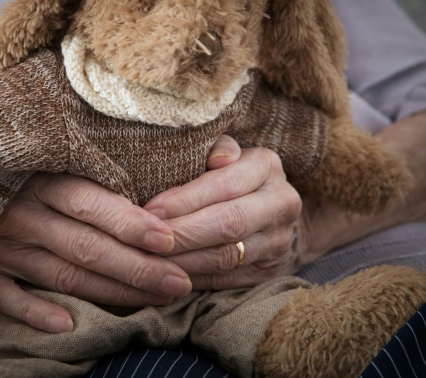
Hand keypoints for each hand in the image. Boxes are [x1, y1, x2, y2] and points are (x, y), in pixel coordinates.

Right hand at [0, 173, 192, 333]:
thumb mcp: (32, 155)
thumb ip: (76, 168)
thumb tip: (139, 179)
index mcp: (38, 180)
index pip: (90, 204)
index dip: (130, 223)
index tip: (170, 239)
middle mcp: (21, 214)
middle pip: (85, 246)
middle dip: (136, 268)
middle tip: (181, 282)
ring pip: (60, 276)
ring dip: (107, 293)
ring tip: (152, 302)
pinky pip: (4, 298)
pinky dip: (33, 314)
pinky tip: (66, 327)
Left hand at [144, 135, 304, 289]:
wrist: (271, 210)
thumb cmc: (229, 173)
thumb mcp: (223, 152)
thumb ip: (213, 147)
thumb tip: (217, 159)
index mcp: (266, 165)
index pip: (225, 185)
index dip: (185, 200)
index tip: (149, 210)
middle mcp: (280, 202)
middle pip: (228, 223)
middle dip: (182, 233)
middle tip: (145, 240)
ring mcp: (279, 240)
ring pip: (226, 256)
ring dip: (183, 260)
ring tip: (149, 259)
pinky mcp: (270, 271)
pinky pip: (227, 279)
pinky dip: (193, 277)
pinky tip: (166, 274)